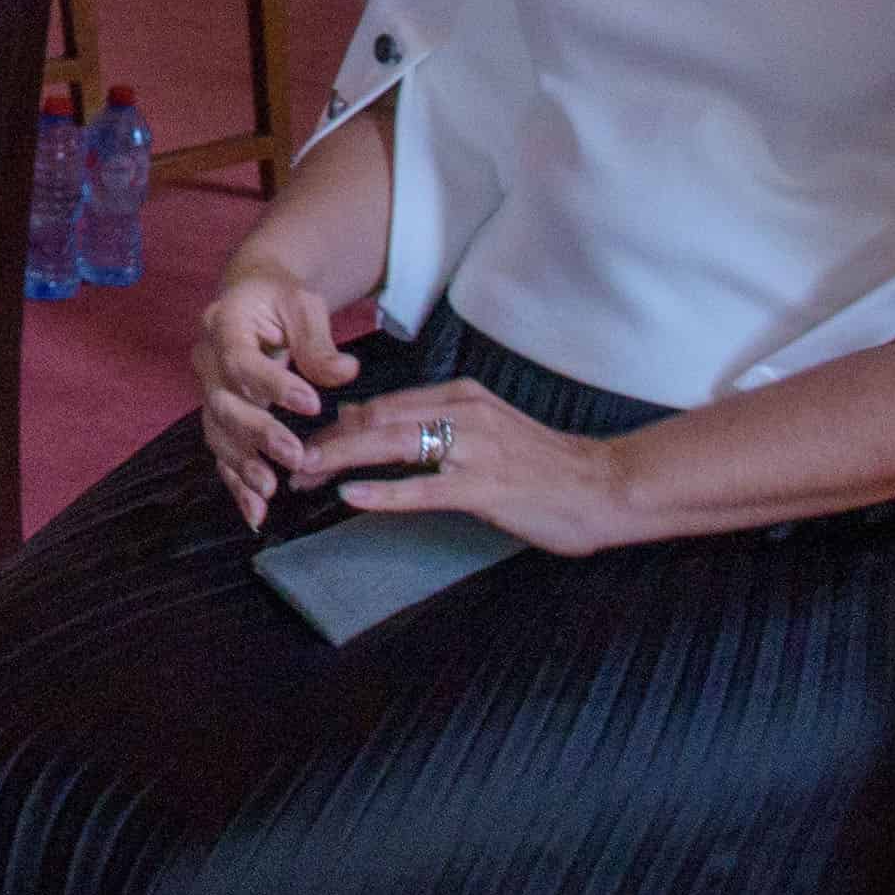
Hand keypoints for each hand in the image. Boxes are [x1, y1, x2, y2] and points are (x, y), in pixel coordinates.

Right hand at [193, 267, 363, 521]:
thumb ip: (319, 343)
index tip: (313, 404)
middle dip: (258, 434)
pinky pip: (221, 452)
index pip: (241, 360)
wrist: (250, 296)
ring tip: (270, 491)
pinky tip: (256, 514)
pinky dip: (236, 483)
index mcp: (223, 324)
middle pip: (224, 404)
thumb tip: (346, 373)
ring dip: (241, 465)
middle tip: (295, 457)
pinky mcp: (217, 416)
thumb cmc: (279, 299)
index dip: (273, 385)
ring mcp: (207, 392)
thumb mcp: (303, 306)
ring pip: (218, 434)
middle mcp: (206, 361)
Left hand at [290, 374, 635, 558]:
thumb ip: (439, 425)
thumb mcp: (489, 430)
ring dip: (341, 461)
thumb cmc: (545, 465)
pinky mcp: (485, 488)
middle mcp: (464, 413)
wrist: (604, 485)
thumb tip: (378, 428)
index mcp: (462, 397)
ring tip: (304, 474)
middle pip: (378, 420)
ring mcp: (474, 450)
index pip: (385, 404)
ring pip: (392, 447)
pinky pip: (424, 489)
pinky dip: (383, 492)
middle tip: (290, 461)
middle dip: (328, 441)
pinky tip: (350, 497)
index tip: (308, 443)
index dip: (340, 425)